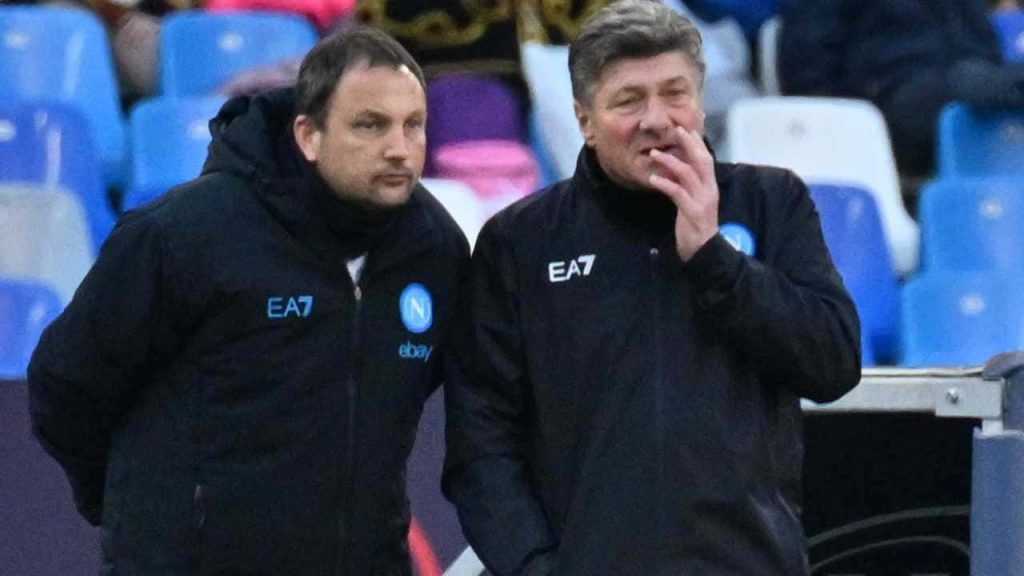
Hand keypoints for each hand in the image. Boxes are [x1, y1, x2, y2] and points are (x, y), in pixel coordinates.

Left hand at [647, 126, 718, 260]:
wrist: (704, 250)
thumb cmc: (696, 225)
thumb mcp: (693, 201)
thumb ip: (688, 185)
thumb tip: (675, 169)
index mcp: (710, 186)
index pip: (706, 158)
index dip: (697, 143)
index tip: (685, 128)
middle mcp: (709, 190)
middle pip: (701, 160)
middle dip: (688, 143)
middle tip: (675, 129)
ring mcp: (702, 200)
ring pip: (688, 173)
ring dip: (670, 161)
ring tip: (653, 154)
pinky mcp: (692, 212)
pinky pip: (678, 193)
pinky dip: (665, 183)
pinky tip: (652, 179)